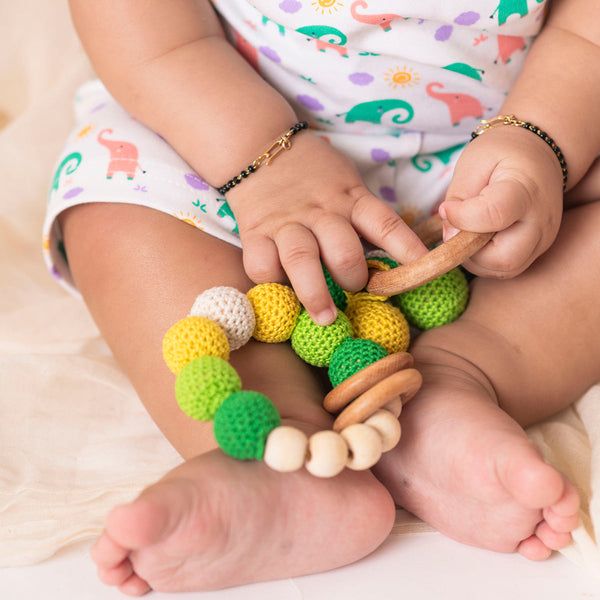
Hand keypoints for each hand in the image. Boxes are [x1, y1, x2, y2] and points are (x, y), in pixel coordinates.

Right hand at [226, 133, 427, 323]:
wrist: (260, 149)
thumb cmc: (313, 173)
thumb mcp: (347, 184)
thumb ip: (362, 216)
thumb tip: (389, 260)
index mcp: (351, 198)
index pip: (385, 224)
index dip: (407, 249)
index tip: (423, 270)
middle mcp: (321, 212)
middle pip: (343, 251)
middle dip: (354, 278)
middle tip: (355, 290)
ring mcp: (287, 223)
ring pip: (302, 259)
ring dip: (315, 293)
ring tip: (325, 317)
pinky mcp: (256, 233)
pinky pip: (262, 264)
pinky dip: (273, 283)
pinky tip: (282, 291)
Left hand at [439, 125, 563, 278]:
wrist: (539, 154)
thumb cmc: (503, 154)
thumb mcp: (473, 163)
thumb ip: (459, 198)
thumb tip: (450, 232)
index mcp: (525, 189)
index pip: (493, 215)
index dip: (461, 218)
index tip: (446, 208)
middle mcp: (540, 220)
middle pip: (501, 258)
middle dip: (468, 250)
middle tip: (457, 228)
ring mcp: (542, 240)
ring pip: (502, 269)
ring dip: (474, 258)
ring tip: (468, 231)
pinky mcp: (536, 251)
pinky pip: (505, 269)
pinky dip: (484, 261)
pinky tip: (478, 238)